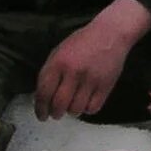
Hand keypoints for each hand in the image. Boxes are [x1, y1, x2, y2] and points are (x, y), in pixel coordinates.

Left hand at [34, 0, 150, 120]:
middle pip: (59, 104)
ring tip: (72, 106)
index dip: (40, 108)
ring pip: (76, 109)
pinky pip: (92, 108)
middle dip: (55, 113)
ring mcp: (91, 80)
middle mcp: (73, 72)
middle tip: (56, 114)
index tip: (41, 115)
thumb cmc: (82, 43)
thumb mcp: (59, 52)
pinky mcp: (106, 86)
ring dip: (72, 111)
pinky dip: (87, 109)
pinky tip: (86, 102)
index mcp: (58, 62)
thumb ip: (50, 72)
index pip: (44, 92)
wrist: (110, 34)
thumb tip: (43, 97)